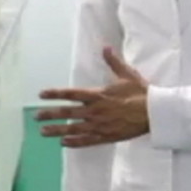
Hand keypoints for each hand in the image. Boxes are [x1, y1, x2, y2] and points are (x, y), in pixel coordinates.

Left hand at [36, 47, 150, 146]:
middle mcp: (95, 111)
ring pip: (73, 128)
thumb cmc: (141, 93)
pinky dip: (74, 142)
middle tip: (36, 116)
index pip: (71, 93)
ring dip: (56, 130)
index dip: (55, 94)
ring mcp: (99, 125)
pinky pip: (86, 141)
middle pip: (67, 113)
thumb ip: (113, 62)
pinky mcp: (106, 137)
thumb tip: (105, 47)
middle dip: (50, 114)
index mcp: (98, 95)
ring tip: (43, 132)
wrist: (154, 113)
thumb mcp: (127, 74)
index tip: (42, 94)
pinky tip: (64, 143)